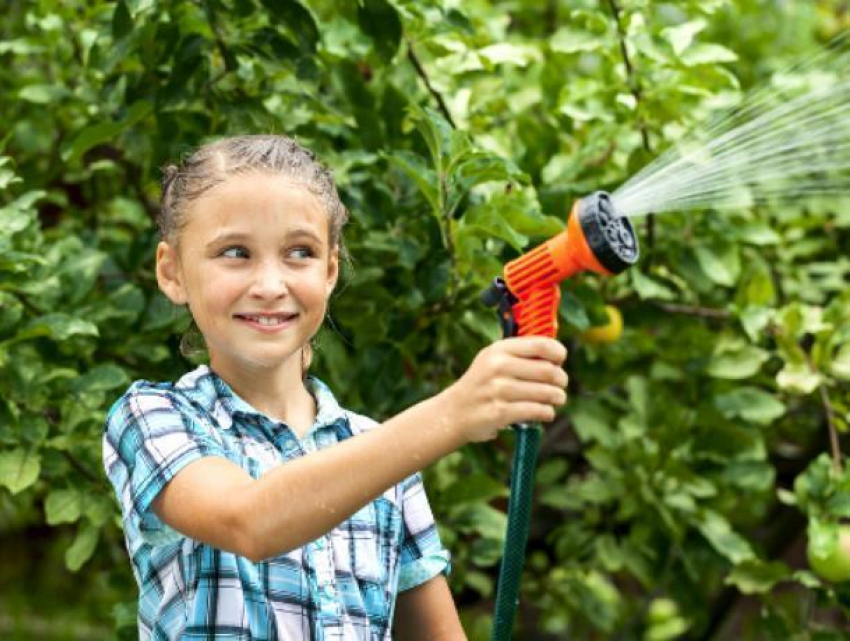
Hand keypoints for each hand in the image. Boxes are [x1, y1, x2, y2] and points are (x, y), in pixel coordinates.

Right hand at [440, 337, 567, 442]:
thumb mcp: (493, 359)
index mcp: (499, 350)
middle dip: (561, 379)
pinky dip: (547, 413)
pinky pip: (538, 411)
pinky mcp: (500, 412)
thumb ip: (521, 353)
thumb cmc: (483, 384)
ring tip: (556, 399)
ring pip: (547, 393)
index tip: (560, 360)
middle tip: (561, 385)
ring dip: (557, 397)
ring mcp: (498, 390)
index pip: (541, 344)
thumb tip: (558, 354)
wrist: (455, 411)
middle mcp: (497, 367)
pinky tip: (545, 412)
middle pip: (548, 371)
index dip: (558, 353)